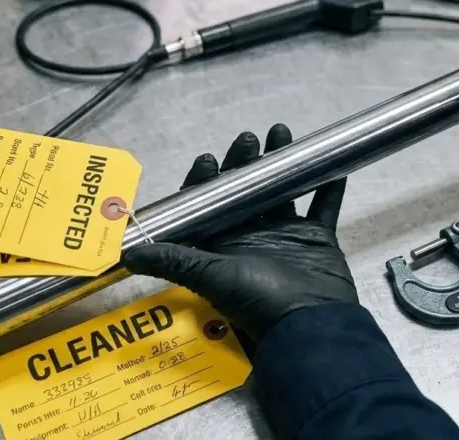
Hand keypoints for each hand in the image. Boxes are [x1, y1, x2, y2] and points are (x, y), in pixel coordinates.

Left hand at [121, 124, 356, 339]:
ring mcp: (286, 236)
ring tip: (282, 133)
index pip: (207, 205)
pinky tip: (333, 164)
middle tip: (248, 139)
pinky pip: (323, 207)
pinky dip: (329, 187)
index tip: (208, 160)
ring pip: (282, 191)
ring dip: (282, 163)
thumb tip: (124, 255)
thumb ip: (172, 261)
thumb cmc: (257, 301)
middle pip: (245, 190)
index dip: (205, 180)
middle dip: (245, 161)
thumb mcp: (210, 277)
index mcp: (222, 244)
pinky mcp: (316, 239)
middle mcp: (251, 236)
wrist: (308, 324)